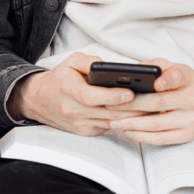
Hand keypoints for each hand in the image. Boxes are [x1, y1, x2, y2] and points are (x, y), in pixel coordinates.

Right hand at [8, 53, 145, 135]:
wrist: (40, 101)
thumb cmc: (60, 79)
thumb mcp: (70, 62)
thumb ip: (89, 61)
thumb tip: (109, 67)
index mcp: (69, 91)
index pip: (93, 97)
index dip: (113, 96)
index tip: (131, 92)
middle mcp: (73, 111)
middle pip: (107, 112)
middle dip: (132, 108)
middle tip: (152, 101)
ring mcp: (80, 124)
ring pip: (111, 122)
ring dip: (132, 117)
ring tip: (152, 108)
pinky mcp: (86, 131)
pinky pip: (108, 127)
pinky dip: (124, 121)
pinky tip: (139, 115)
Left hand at [106, 58, 193, 145]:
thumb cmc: (179, 84)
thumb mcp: (170, 68)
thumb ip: (153, 67)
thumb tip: (131, 72)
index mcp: (188, 78)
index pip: (178, 77)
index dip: (166, 81)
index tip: (155, 84)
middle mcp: (193, 98)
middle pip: (158, 103)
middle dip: (131, 105)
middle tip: (111, 106)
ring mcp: (191, 119)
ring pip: (156, 123)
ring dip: (131, 123)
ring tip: (113, 121)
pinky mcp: (187, 134)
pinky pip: (161, 138)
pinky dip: (141, 135)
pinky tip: (128, 130)